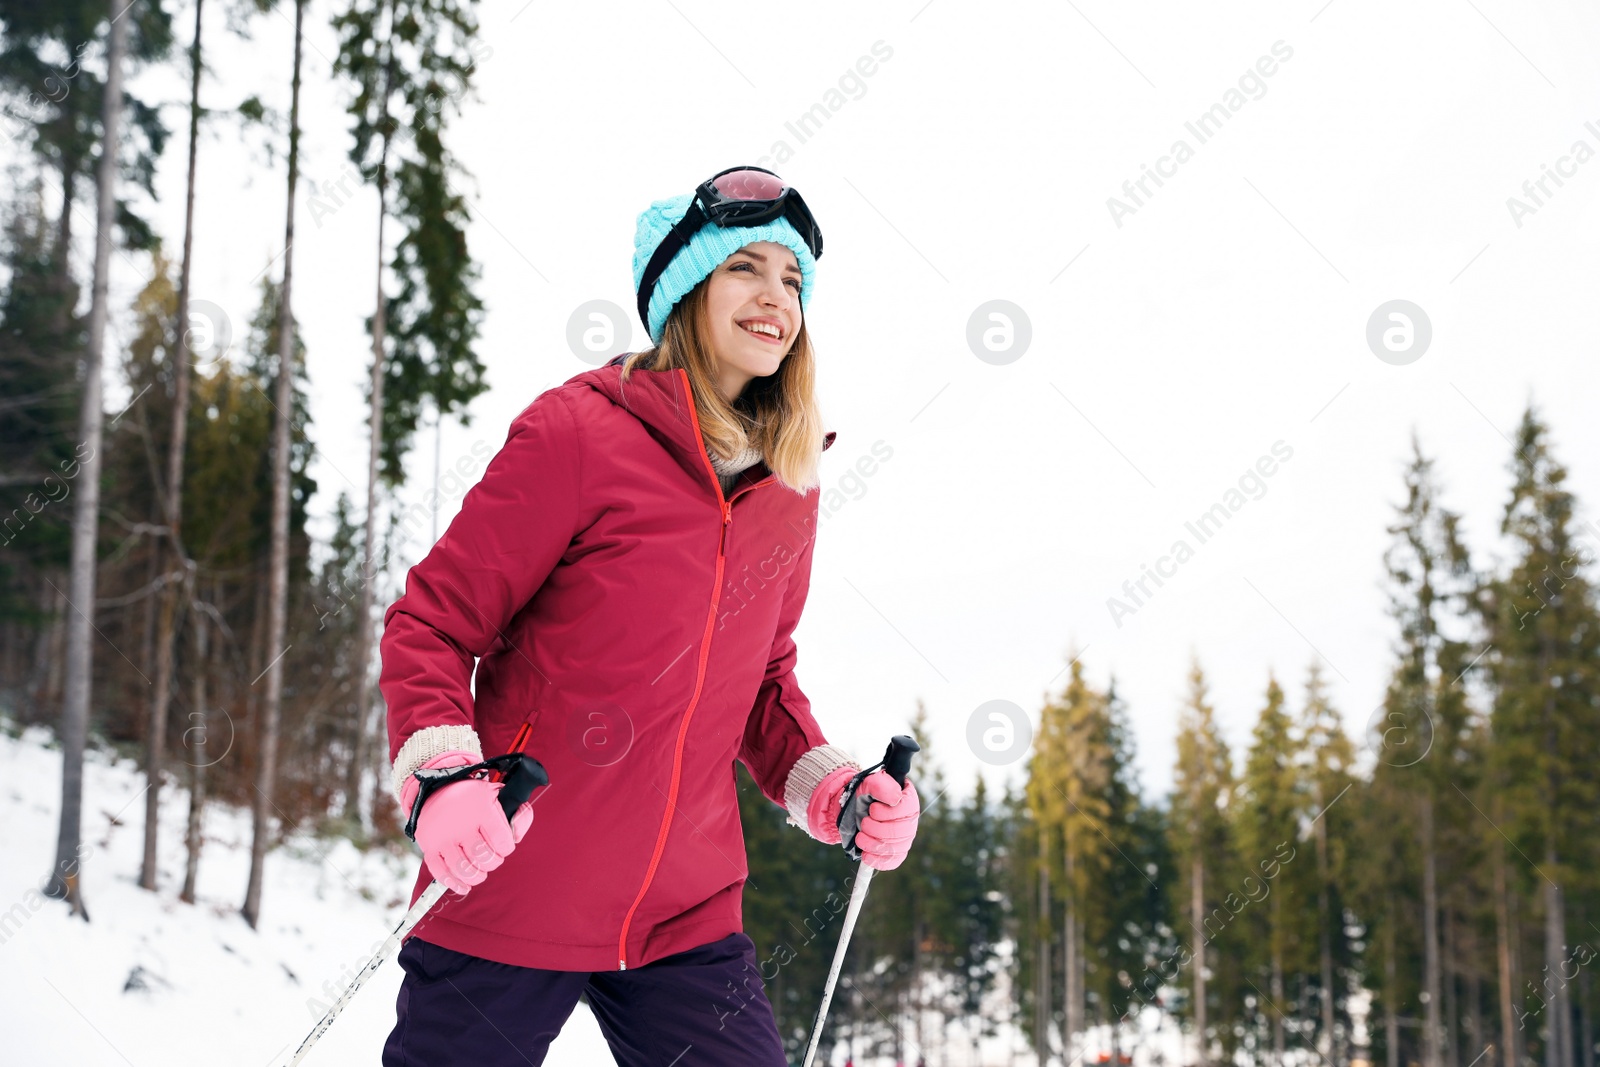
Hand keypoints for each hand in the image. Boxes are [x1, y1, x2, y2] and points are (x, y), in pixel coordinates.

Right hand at [399, 751, 533, 894]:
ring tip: (480, 871)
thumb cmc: (473, 797)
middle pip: (483, 858)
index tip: (503, 845)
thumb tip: (516, 837)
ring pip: (463, 868)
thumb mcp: (500, 795)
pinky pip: (440, 872)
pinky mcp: (429, 846)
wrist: (437, 788)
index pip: (502, 842)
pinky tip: (464, 886)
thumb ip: (519, 813)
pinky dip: (454, 883)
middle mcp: (461, 824)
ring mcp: (443, 837)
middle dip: (493, 862)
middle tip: (492, 858)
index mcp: (481, 809)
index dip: (507, 848)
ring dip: (477, 875)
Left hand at [838, 769, 920, 870]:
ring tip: (860, 837)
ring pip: (894, 848)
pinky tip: (866, 854)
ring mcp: (906, 837)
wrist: (854, 807)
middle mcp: (910, 819)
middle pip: (899, 832)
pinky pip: (893, 861)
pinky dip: (878, 860)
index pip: (906, 809)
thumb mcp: (870, 783)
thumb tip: (896, 798)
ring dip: (873, 844)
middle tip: (863, 823)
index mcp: (908, 799)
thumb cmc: (866, 793)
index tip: (872, 808)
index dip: (886, 812)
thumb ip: (881, 786)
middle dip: (876, 829)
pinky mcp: (897, 852)